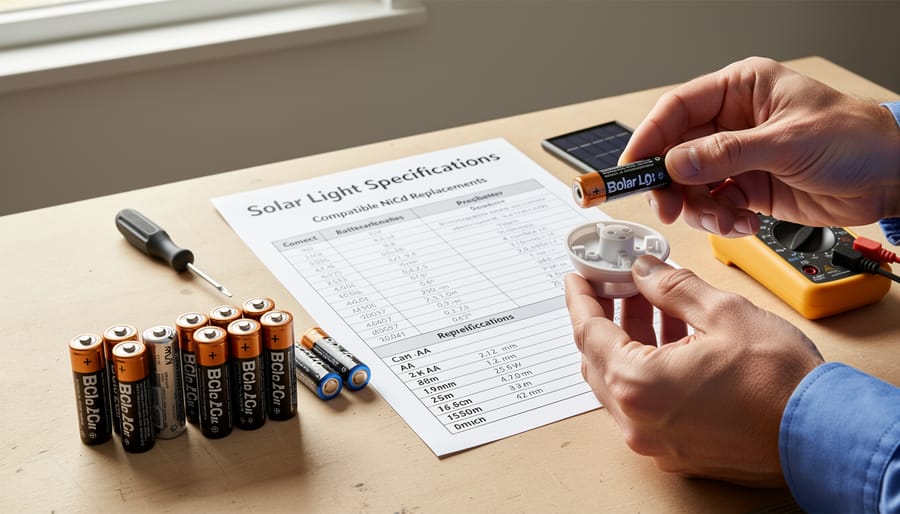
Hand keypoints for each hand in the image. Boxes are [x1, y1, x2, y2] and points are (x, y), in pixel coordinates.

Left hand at [565, 255, 823, 485]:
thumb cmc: (779, 383)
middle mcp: (637, 420)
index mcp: (638, 385)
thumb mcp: (722, 313)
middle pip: (598, 359)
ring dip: (628, 341)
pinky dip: (647, 368)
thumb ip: (672, 287)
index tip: (577, 278)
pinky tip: (671, 338)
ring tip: (649, 303)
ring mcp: (655, 441)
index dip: (581, 298)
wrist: (823, 435)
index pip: (588, 332)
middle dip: (605, 316)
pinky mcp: (676, 450)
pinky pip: (644, 403)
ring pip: (621, 383)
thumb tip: (644, 270)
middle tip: (617, 285)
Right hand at [620, 56, 899, 236]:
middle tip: (669, 209)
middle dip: (671, 185)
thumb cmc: (854, 138)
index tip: (631, 169)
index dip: (648, 139)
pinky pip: (714, 206)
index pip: (676, 110)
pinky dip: (721, 220)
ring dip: (700, 209)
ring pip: (690, 186)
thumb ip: (726, 154)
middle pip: (675, 153)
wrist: (891, 176)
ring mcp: (738, 158)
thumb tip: (676, 164)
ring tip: (726, 219)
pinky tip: (744, 222)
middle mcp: (732, 123)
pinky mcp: (747, 188)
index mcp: (739, 90)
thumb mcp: (787, 142)